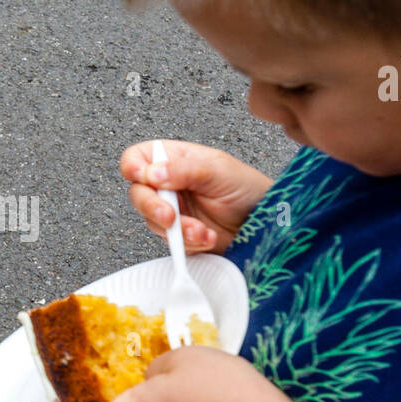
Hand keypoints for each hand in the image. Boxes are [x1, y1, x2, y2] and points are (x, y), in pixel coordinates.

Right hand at [122, 140, 271, 253]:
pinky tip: (206, 236)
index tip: (143, 177)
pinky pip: (170, 242)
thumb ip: (184, 170)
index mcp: (175, 160)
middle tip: (170, 214)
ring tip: (201, 229)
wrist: (267, 224)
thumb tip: (152, 172)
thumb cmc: (248, 189)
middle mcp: (170, 185)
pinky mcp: (180, 236)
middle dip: (152, 206)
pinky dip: (187, 243)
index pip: (138, 158)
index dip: (134, 167)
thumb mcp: (218, 170)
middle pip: (138, 193)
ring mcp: (173, 212)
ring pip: (152, 221)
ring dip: (177, 229)